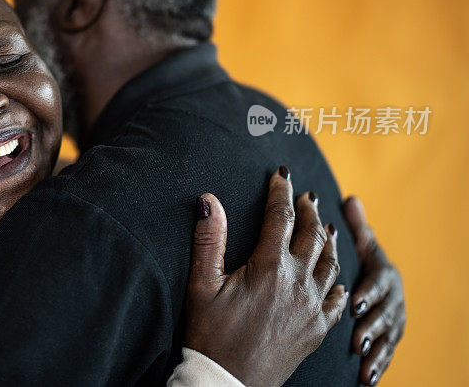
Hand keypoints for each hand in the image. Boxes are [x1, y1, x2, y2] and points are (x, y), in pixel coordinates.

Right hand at [184, 167, 347, 386]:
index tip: (281, 174)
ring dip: (327, 239)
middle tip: (306, 195)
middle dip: (309, 210)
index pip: (280, 217)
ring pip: (330, 263)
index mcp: (269, 267)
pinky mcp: (317, 329)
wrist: (229, 381)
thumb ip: (209, 239)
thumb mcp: (201, 284)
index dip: (280, 192)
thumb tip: (209, 200)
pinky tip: (336, 276)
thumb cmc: (211, 333)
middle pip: (311, 235)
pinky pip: (337, 298)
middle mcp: (298, 282)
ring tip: (325, 225)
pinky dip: (338, 281)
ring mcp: (312, 307)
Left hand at [343, 196, 405, 385]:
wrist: (384, 287)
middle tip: (355, 335)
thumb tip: (350, 199)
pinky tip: (366, 379)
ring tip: (359, 356)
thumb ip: (358, 226)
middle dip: (372, 324)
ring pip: (386, 336)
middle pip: (385, 312)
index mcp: (385, 275)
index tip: (355, 303)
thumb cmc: (368, 262)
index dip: (369, 293)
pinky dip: (378, 366)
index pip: (379, 283)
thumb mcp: (366, 244)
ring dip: (375, 347)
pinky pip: (386, 354)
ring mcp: (394, 322)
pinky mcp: (390, 340)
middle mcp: (394, 300)